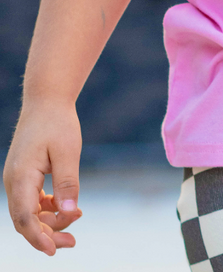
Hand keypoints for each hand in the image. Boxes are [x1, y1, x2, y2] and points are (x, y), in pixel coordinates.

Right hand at [4, 102, 82, 254]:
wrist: (47, 102)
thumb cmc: (58, 123)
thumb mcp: (68, 151)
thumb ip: (67, 183)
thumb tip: (70, 213)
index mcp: (20, 178)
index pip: (24, 218)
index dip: (38, 238)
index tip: (53, 250)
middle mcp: (13, 183)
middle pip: (26, 220)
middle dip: (48, 234)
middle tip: (73, 242)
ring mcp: (17, 181)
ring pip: (29, 213)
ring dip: (50, 222)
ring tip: (78, 220)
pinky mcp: (25, 177)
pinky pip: (32, 202)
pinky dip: (48, 209)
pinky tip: (67, 209)